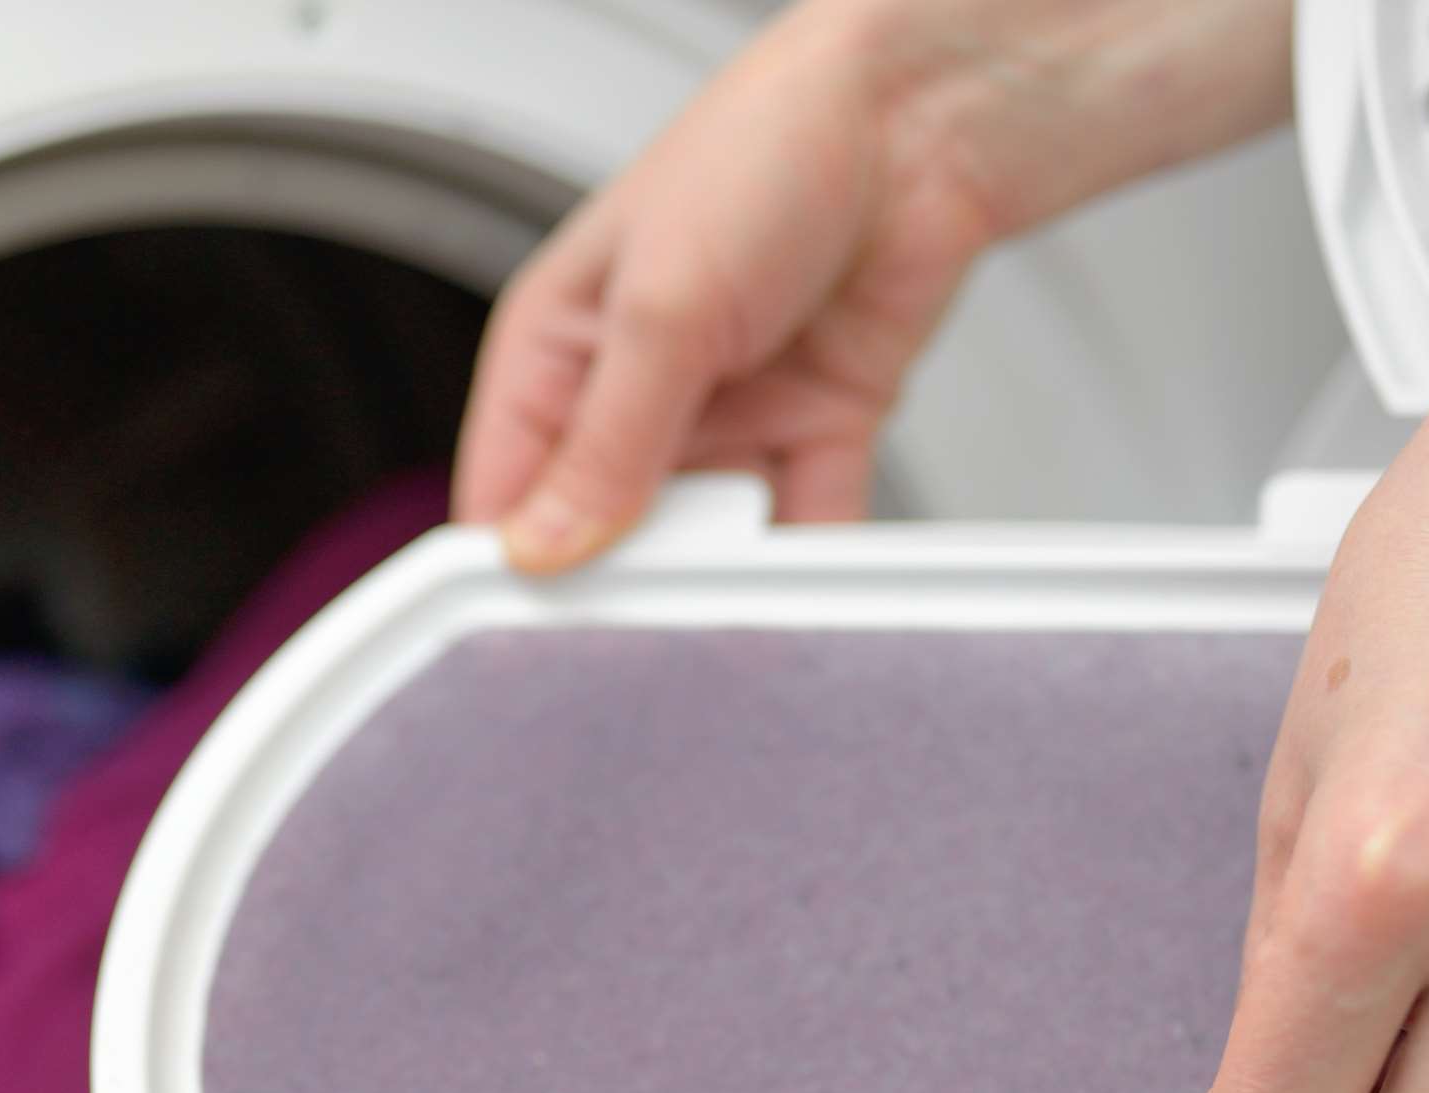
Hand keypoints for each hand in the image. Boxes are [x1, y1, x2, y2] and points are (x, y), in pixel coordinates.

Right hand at [454, 0, 1292, 568]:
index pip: (505, 495)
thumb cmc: (766, 147)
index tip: (537, 639)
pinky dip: (804, 567)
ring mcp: (725, 417)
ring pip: (704, 546)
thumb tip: (546, 549)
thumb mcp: (663, 305)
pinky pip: (799, 529)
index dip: (514, 572)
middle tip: (640, 635)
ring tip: (727, 605)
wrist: (923, 117)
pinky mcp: (811, 430)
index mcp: (556, 352)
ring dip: (720, 580)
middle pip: (605, 537)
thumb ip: (609, 443)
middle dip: (625, 586)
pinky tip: (801, 594)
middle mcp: (633, 393)